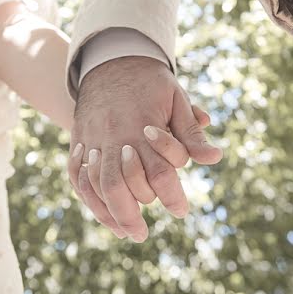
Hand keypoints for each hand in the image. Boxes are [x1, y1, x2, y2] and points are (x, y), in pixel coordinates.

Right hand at [68, 56, 222, 241]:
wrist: (110, 60)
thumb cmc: (150, 82)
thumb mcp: (176, 99)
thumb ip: (190, 132)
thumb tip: (214, 158)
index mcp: (143, 127)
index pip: (159, 171)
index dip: (171, 196)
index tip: (181, 212)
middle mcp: (115, 136)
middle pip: (120, 185)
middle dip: (134, 213)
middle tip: (144, 233)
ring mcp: (93, 140)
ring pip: (96, 184)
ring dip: (110, 213)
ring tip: (126, 231)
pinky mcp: (79, 141)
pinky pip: (78, 176)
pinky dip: (89, 198)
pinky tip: (104, 214)